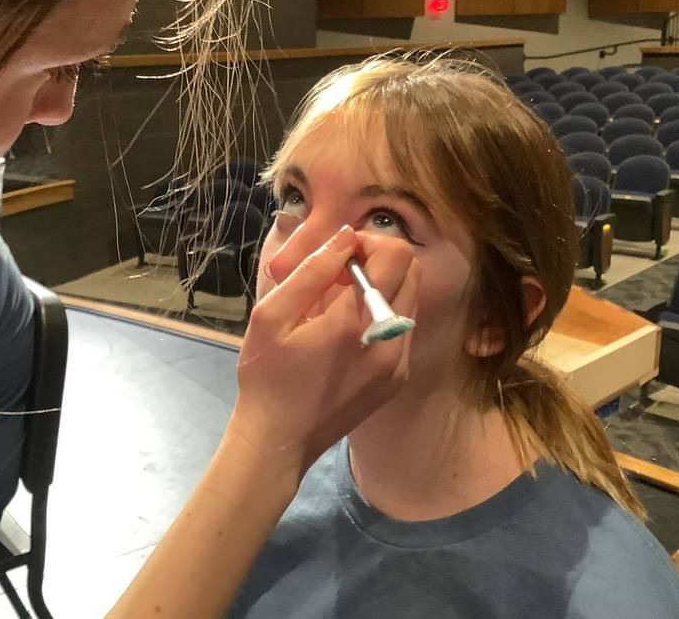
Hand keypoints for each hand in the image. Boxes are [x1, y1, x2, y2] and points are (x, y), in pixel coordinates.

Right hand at [232, 226, 418, 476]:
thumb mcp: (271, 316)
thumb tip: (346, 237)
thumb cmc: (266, 376)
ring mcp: (398, 362)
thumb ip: (312, 271)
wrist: (280, 441)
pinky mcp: (399, 377)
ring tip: (339, 303)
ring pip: (411, 297)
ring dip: (382, 286)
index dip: (367, 242)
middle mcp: (388, 340)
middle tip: (338, 275)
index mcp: (355, 323)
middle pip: (412, 271)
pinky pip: (403, 326)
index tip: (336, 256)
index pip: (395, 255)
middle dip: (378, 260)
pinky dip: (382, 313)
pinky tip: (347, 330)